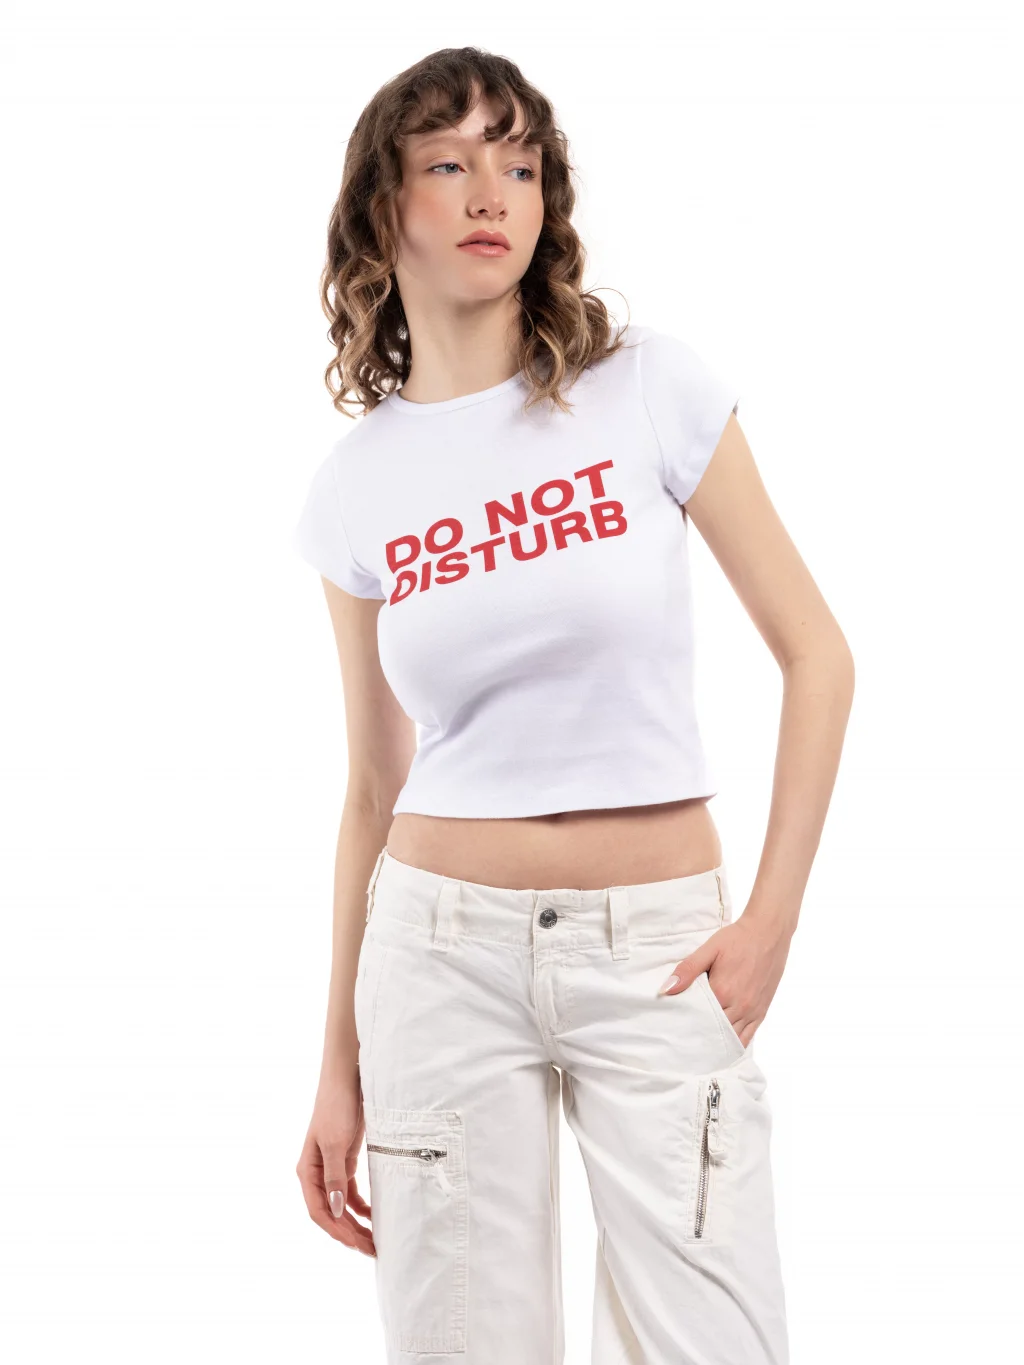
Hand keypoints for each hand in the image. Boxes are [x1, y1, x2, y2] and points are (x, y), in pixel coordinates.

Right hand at [296, 1071, 375, 1256]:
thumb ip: (335, 1178)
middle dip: (349, 1233)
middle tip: (372, 1249)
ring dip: (356, 1223)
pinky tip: (373, 1216)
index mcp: (308, 1172)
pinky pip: (350, 1192)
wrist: (347, 1079)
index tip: (357, 1245)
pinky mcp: (345, 1160)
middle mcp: (316, 1174)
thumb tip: (335, 1212)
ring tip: (374, 1239)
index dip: (337, 1232)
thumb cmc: (337, 1106)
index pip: (319, 1212)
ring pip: (341, 1206)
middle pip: (331, 1213)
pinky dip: (361, 1206)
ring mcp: (331, 1168)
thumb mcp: (335, 1143)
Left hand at [657, 914, 791, 1047]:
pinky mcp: (761, 1011)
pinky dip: (735, 1044)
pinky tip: (723, 1048)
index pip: (698, 1018)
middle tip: (683, 1043)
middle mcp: (739, 1006)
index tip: (673, 1029)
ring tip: (699, 1049)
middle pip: (714, 1032)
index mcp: (722, 992)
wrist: (768, 933)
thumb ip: (687, 970)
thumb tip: (666, 989)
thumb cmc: (738, 939)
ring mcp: (752, 1011)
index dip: (685, 1024)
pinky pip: (748, 1036)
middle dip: (699, 1037)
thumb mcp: (709, 949)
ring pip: (731, 1038)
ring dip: (716, 1044)